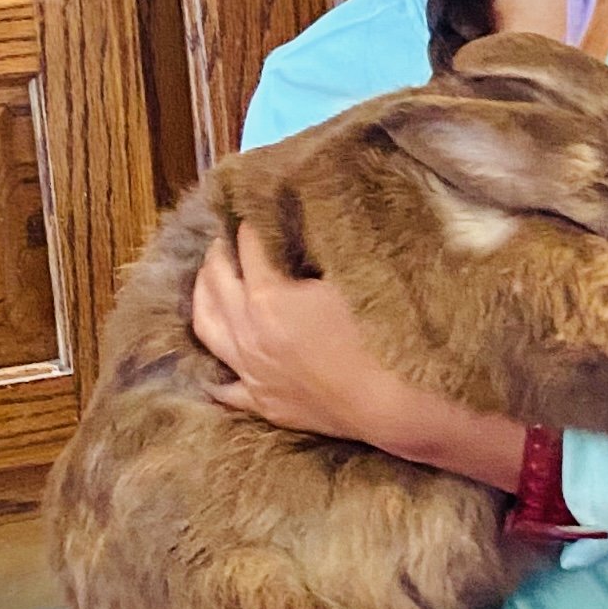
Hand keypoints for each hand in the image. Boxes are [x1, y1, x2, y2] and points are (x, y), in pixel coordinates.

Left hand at [193, 222, 528, 488]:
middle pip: (215, 279)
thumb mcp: (356, 275)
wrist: (402, 407)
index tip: (261, 201)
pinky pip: (224, 384)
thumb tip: (307, 215)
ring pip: (207, 325)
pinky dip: (216, 365)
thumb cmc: (388, 334)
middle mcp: (249, 334)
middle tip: (234, 230)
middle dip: (221, 248)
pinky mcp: (265, 403)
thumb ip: (323, 243)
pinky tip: (219, 354)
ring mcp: (252, 373)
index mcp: (269, 297)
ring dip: (205, 292)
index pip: (248, 242)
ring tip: (216, 273)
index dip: (254, 217)